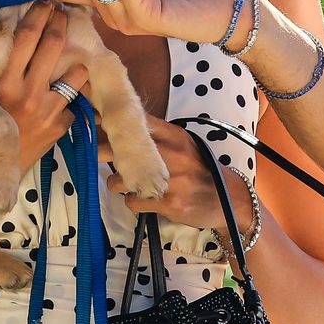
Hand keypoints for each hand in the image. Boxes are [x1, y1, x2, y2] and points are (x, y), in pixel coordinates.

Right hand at [0, 1, 90, 173]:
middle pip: (53, 47)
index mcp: (3, 83)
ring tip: (74, 59)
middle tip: (64, 13)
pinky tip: (66, 96)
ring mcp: (48, 110)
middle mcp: (28, 94)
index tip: (46, 3)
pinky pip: (74, 102)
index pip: (26, 39)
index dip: (38, 17)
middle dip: (61, 26)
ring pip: (75, 75)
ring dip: (77, 64)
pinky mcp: (61, 126)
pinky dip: (72, 97)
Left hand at [99, 114, 254, 236]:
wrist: (227, 198)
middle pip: (116, 148)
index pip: (132, 121)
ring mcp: (167, 178)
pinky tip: (146, 200)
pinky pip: (131, 201)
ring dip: (119, 183)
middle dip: (101, 153)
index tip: (95, 124)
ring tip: (132, 184)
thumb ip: (156, 134)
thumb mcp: (183, 144)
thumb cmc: (199, 168)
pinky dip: (134, 202)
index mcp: (172, 134)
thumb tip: (119, 126)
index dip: (109, 122)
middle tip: (99, 156)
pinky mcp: (165, 201)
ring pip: (117, 179)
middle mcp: (168, 153)